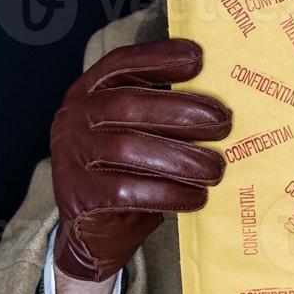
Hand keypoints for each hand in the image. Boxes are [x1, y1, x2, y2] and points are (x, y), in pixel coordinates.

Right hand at [51, 39, 231, 283]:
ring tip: (216, 168)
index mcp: (87, 92)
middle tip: (223, 122)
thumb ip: (163, 111)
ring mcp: (70, 157)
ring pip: (129, 149)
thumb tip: (219, 97)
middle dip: (181, 111)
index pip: (120, 64)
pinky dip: (168, 193)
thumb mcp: (140, 134)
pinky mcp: (78, 196)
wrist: (93, 235)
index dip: (158, 58)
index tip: (199, 59)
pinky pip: (127, 191)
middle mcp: (72, 118)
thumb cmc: (129, 174)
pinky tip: (197, 197)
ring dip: (181, 159)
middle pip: (127, 105)